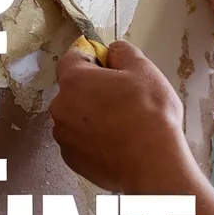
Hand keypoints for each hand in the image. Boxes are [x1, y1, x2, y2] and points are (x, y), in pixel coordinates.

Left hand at [49, 41, 196, 192]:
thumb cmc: (149, 115)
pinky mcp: (72, 160)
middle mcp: (61, 108)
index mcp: (74, 81)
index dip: (93, 56)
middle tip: (123, 96)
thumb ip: (122, 51)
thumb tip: (113, 51)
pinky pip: (80, 141)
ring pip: (76, 116)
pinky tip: (117, 142)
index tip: (109, 63)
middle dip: (94, 88)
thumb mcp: (143, 69)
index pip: (73, 57)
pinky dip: (93, 139)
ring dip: (93, 115)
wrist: (152, 164)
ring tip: (122, 123)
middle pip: (74, 89)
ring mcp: (64, 137)